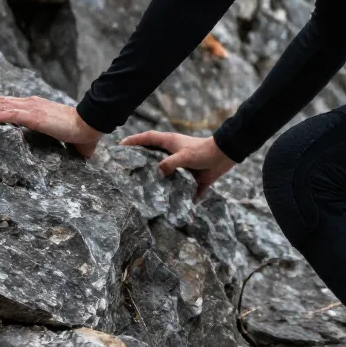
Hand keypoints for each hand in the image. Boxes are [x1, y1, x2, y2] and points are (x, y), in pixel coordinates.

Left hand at [0, 95, 103, 157]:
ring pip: (2, 105)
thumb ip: (64, 140)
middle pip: (2, 100)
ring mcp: (32, 109)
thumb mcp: (65, 134)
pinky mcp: (34, 117)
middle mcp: (32, 104)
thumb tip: (78, 156)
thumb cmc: (83, 132)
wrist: (90, 124)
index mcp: (38, 106)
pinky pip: (10, 115)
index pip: (12, 101)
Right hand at [119, 131, 235, 201]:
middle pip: (154, 156)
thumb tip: (158, 174)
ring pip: (167, 174)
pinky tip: (172, 207)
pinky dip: (179, 197)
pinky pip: (183, 189)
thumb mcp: (184, 156)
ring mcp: (183, 166)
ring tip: (145, 190)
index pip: (147, 139)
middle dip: (142, 160)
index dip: (134, 140)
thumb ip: (169, 164)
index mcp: (170, 143)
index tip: (121, 145)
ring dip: (159, 181)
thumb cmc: (203, 152)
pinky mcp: (193, 179)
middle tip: (128, 167)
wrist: (225, 157)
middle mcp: (174, 154)